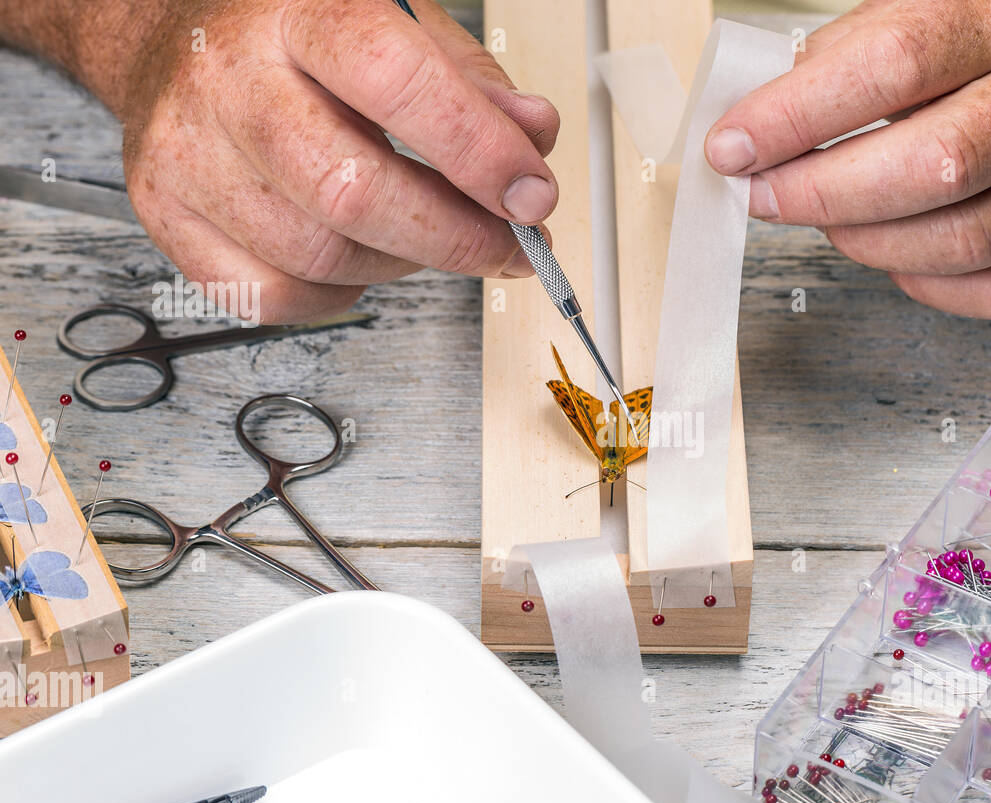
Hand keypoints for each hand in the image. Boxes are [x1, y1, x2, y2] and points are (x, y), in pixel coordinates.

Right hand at [113, 0, 559, 321]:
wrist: (171, 40)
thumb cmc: (290, 34)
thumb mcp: (392, 20)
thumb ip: (469, 78)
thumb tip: (533, 136)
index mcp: (297, 10)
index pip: (396, 81)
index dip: (478, 152)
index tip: (532, 196)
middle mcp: (230, 79)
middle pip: (352, 192)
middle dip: (455, 237)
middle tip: (507, 246)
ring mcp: (189, 153)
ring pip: (319, 256)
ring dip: (402, 266)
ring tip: (427, 236)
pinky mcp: (168, 216)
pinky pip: (273, 296)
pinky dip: (336, 296)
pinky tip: (358, 259)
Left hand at [703, 0, 990, 318]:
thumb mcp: (920, 12)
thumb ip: (841, 60)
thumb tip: (758, 132)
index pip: (894, 63)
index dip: (799, 116)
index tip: (732, 148)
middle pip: (938, 164)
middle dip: (827, 195)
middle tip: (767, 199)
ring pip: (969, 239)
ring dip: (873, 245)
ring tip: (833, 224)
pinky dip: (934, 288)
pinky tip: (901, 258)